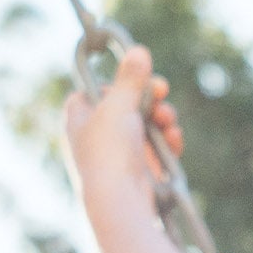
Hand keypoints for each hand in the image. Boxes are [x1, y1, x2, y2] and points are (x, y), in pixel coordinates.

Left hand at [63, 45, 183, 228]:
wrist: (121, 202)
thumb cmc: (109, 153)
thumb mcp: (118, 106)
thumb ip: (130, 79)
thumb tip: (138, 50)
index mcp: (77, 119)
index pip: (90, 91)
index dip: (112, 83)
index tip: (132, 78)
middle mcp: (95, 137)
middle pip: (124, 106)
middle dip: (148, 99)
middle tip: (162, 91)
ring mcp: (119, 155)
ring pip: (144, 127)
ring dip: (161, 119)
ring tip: (170, 121)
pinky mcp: (140, 172)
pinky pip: (156, 149)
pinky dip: (167, 142)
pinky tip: (174, 139)